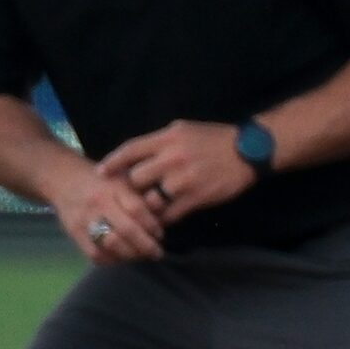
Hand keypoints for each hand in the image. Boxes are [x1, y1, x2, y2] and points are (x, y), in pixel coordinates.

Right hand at [50, 161, 165, 265]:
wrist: (65, 179)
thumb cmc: (104, 183)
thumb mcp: (125, 181)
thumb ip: (143, 198)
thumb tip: (161, 215)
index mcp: (114, 188)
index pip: (137, 210)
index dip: (152, 225)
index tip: (159, 234)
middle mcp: (98, 203)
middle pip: (126, 230)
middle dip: (146, 246)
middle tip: (156, 253)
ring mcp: (84, 219)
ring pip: (111, 244)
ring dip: (131, 255)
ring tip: (140, 256)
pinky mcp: (74, 232)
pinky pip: (95, 254)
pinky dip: (111, 260)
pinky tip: (121, 258)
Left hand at [97, 120, 258, 224]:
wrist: (249, 151)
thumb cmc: (214, 138)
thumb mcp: (184, 130)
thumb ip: (160, 142)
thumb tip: (136, 155)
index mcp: (167, 139)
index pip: (130, 151)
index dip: (112, 163)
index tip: (100, 173)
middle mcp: (172, 158)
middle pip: (136, 178)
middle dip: (133, 187)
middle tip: (131, 194)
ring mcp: (184, 180)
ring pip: (151, 199)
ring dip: (148, 205)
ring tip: (147, 209)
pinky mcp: (197, 197)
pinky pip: (171, 213)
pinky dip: (164, 218)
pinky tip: (163, 218)